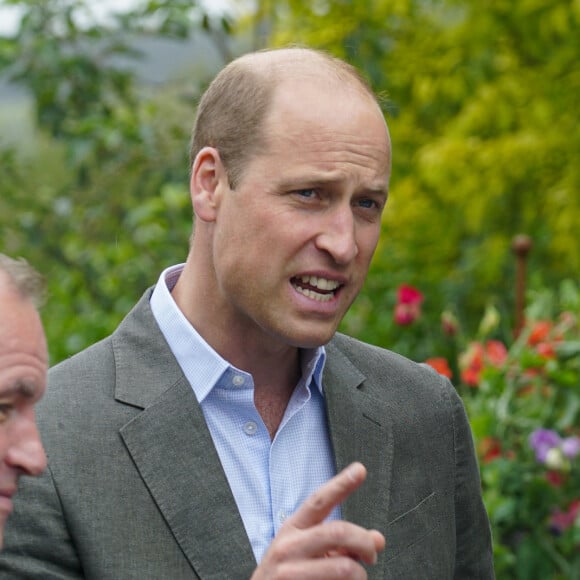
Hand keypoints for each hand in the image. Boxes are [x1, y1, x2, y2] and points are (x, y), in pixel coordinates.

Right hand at [251, 462, 384, 579]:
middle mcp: (289, 546)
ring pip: (344, 567)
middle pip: (338, 532)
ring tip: (355, 577)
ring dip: (359, 574)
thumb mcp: (309, 551)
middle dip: (364, 542)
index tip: (360, 469)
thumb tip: (378, 540)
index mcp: (293, 527)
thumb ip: (342, 543)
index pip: (319, 500)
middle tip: (371, 554)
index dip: (340, 484)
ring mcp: (290, 572)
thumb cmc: (288, 574)